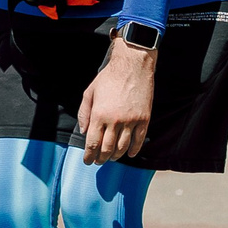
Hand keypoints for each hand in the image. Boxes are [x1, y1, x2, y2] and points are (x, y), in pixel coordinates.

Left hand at [78, 39, 156, 164]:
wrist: (132, 66)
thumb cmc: (109, 78)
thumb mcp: (90, 92)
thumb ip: (84, 113)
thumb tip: (83, 131)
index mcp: (99, 115)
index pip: (92, 143)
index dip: (89, 155)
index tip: (87, 160)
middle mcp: (115, 121)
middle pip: (107, 148)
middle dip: (101, 158)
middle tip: (98, 161)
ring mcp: (131, 121)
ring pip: (122, 147)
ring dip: (116, 156)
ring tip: (112, 158)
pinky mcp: (143, 119)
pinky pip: (139, 140)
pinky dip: (134, 150)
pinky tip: (130, 154)